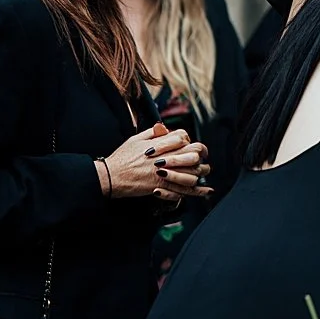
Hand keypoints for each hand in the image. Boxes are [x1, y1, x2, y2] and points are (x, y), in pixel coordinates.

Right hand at [97, 125, 212, 198]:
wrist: (111, 176)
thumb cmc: (122, 158)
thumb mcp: (136, 140)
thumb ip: (152, 133)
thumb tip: (162, 127)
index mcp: (161, 144)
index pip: (184, 137)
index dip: (187, 140)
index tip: (188, 145)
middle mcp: (166, 157)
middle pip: (194, 153)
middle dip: (200, 154)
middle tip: (201, 158)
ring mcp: (166, 172)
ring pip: (194, 171)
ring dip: (200, 172)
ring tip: (203, 172)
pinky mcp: (163, 186)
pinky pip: (186, 189)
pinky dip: (199, 191)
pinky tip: (208, 190)